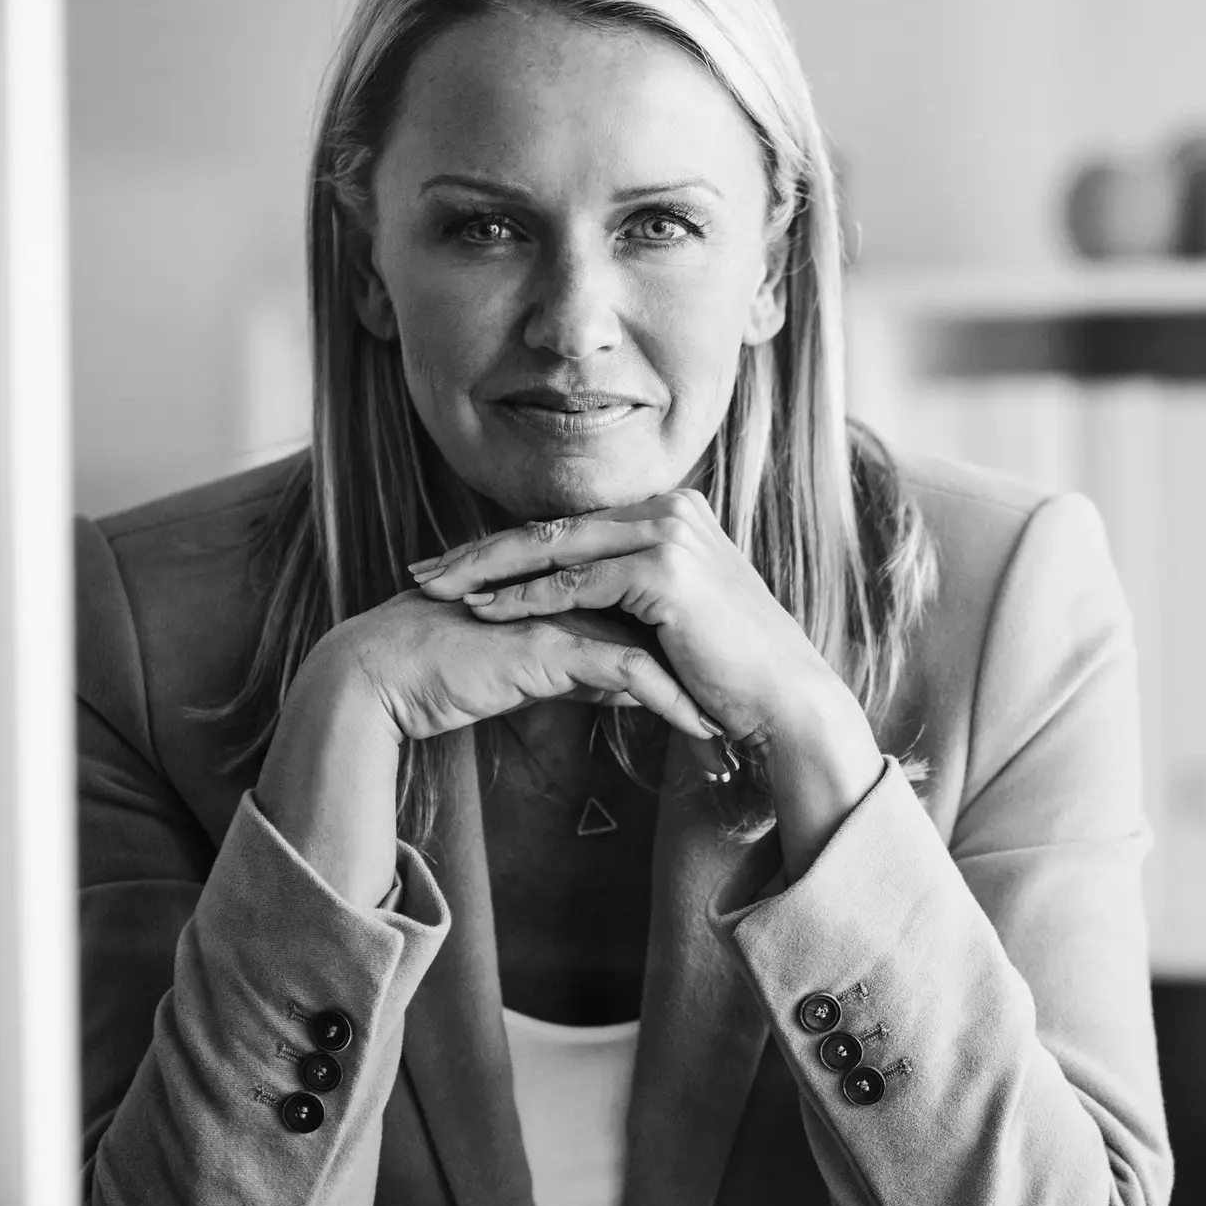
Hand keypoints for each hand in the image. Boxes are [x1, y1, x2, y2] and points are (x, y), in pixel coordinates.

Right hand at [336, 587, 721, 745]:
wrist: (381, 677)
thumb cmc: (444, 674)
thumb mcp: (534, 677)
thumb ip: (585, 672)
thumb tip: (633, 687)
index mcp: (571, 592)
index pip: (647, 616)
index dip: (688, 654)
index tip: (725, 693)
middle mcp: (574, 593)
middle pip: (661, 625)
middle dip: (705, 671)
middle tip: (747, 710)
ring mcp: (565, 612)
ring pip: (655, 648)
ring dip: (698, 691)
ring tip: (734, 732)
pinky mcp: (552, 643)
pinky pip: (628, 672)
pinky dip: (671, 702)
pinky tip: (702, 732)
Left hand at [405, 490, 844, 752]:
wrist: (785, 697)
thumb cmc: (730, 669)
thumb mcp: (671, 616)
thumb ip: (625, 593)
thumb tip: (565, 600)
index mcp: (670, 510)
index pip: (568, 525)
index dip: (504, 545)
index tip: (450, 565)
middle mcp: (669, 508)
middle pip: (552, 527)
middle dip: (479, 551)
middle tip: (420, 570)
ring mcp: (668, 534)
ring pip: (555, 548)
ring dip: (488, 571)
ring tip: (436, 591)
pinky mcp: (665, 571)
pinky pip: (577, 585)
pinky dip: (526, 599)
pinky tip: (485, 613)